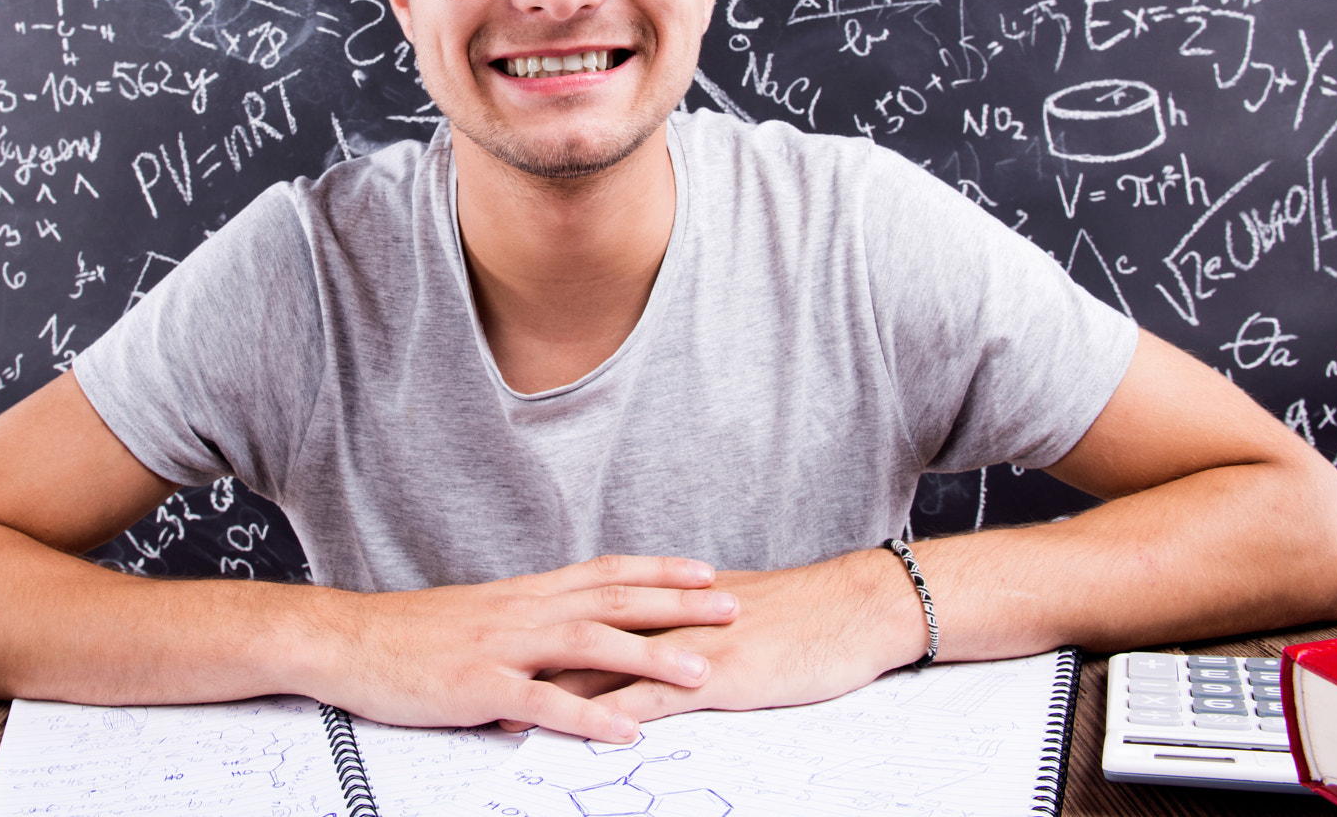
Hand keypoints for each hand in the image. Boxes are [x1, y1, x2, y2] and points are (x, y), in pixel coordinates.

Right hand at [307, 555, 739, 741]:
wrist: (349, 640)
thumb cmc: (413, 635)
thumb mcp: (480, 617)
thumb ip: (528, 621)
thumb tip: (570, 629)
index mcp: (525, 593)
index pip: (605, 571)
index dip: (659, 570)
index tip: (708, 570)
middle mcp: (523, 610)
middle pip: (613, 599)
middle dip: (677, 603)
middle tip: (733, 607)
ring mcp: (503, 647)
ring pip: (591, 644)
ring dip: (650, 657)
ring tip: (700, 671)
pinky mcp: (480, 686)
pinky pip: (544, 702)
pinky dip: (588, 715)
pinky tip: (624, 730)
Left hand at [514, 549, 929, 725]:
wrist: (857, 607)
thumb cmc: (806, 614)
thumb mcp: (738, 610)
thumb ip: (693, 621)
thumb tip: (661, 635)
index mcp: (670, 602)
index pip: (593, 614)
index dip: (544, 634)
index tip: (500, 651)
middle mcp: (668, 617)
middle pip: (582, 640)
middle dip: (530, 663)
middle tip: (479, 682)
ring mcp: (687, 645)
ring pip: (605, 670)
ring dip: (554, 696)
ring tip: (506, 716)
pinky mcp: (714, 676)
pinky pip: (653, 699)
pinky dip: (612, 717)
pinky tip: (582, 734)